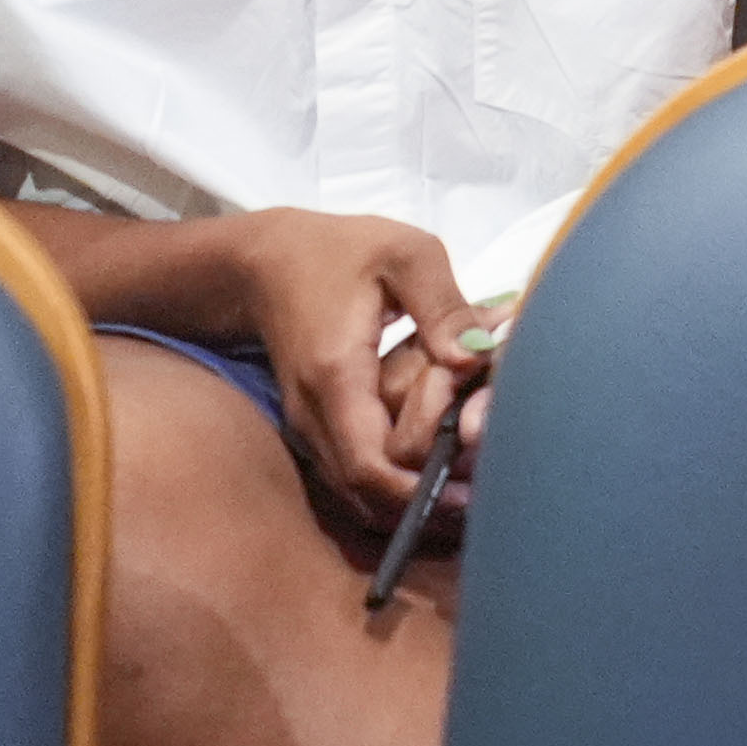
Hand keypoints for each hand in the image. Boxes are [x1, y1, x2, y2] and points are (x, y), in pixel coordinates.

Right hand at [224, 209, 501, 525]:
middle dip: (426, 494)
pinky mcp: (314, 429)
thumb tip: (478, 358)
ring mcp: (308, 428)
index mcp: (336, 377)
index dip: (421, 491)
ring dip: (411, 490)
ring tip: (467, 473)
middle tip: (481, 477)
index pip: (371, 467)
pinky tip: (436, 454)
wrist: (265, 261)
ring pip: (359, 491)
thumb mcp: (407, 255)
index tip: (473, 487)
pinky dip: (393, 475)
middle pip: (368, 493)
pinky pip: (353, 472)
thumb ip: (444, 306)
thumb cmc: (342, 251)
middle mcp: (314, 417)